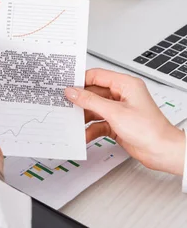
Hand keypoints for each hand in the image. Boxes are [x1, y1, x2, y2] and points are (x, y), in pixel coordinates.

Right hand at [65, 68, 184, 174]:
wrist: (163, 152)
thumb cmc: (150, 129)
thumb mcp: (115, 112)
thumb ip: (90, 101)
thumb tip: (73, 92)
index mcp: (125, 85)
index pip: (97, 75)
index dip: (80, 80)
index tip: (66, 86)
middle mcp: (122, 95)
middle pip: (93, 93)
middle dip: (79, 100)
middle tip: (64, 104)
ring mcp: (119, 110)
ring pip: (94, 109)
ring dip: (84, 116)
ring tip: (71, 120)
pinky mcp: (117, 124)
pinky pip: (98, 123)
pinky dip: (90, 129)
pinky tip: (83, 134)